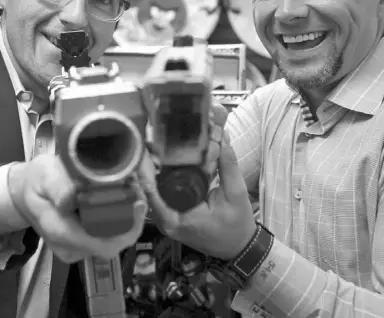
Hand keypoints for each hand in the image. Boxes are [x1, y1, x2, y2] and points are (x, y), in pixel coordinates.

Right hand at [8, 153, 147, 262]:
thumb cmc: (36, 181)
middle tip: (137, 186)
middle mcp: (71, 247)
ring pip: (114, 239)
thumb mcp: (43, 174)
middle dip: (132, 217)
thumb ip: (58, 186)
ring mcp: (78, 248)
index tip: (138, 202)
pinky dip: (119, 216)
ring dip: (128, 215)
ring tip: (131, 186)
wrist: (24, 193)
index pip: (103, 244)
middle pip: (114, 243)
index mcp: (61, 232)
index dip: (127, 227)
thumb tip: (72, 197)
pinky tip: (121, 195)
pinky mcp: (84, 243)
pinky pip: (108, 234)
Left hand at [140, 101, 255, 259]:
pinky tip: (164, 159)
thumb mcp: (235, 194)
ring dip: (154, 169)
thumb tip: (221, 137)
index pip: (152, 193)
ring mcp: (167, 219)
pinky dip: (164, 177)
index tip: (144, 150)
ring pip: (154, 190)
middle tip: (149, 139)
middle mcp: (166, 221)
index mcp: (176, 220)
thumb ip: (227, 166)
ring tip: (153, 144)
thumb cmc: (237, 225)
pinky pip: (162, 193)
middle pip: (149, 189)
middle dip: (149, 165)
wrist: (239, 247)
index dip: (146, 171)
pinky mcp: (172, 215)